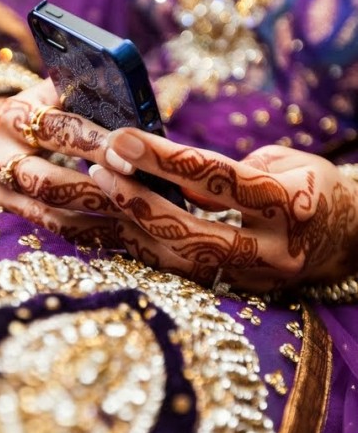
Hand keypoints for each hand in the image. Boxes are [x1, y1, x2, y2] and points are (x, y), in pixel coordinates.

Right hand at [0, 78, 123, 246]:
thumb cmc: (43, 111)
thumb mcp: (57, 94)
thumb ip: (90, 97)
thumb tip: (138, 111)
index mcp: (18, 114)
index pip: (60, 130)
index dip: (95, 147)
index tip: (130, 162)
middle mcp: (0, 151)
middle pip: (47, 180)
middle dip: (93, 191)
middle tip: (135, 199)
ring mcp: (0, 185)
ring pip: (48, 209)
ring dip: (92, 217)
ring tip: (133, 219)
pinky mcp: (7, 208)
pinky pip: (50, 226)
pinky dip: (85, 231)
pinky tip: (116, 233)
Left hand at [89, 129, 357, 292]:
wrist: (343, 239)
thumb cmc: (309, 185)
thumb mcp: (284, 162)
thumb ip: (229, 172)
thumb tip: (165, 171)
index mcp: (291, 203)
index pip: (218, 179)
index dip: (165, 160)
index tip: (121, 140)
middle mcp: (272, 248)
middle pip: (191, 231)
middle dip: (138, 200)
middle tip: (99, 168)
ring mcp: (253, 278)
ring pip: (178, 260)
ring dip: (130, 226)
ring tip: (98, 192)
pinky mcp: (235, 292)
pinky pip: (179, 273)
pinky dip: (142, 249)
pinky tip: (113, 225)